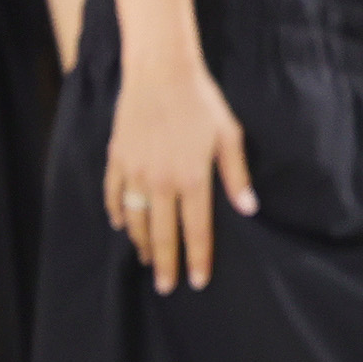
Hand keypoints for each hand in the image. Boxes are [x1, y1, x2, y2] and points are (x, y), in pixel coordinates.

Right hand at [103, 57, 252, 293]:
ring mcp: (135, 172)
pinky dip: (116, 213)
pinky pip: (113, 195)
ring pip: (134, 220)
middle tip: (166, 288)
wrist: (161, 72)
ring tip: (148, 259)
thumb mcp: (229, 136)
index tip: (196, 282)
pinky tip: (121, 225)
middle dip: (165, 264)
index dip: (197, 259)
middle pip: (162, 234)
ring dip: (141, 243)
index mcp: (192, 179)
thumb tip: (249, 209)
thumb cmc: (201, 102)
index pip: (195, 231)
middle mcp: (161, 182)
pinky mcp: (117, 159)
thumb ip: (236, 176)